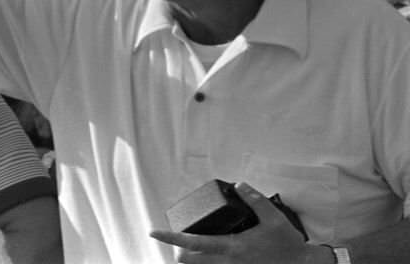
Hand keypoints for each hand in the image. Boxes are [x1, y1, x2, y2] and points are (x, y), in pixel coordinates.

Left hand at [150, 183, 331, 263]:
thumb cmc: (288, 245)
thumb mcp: (274, 218)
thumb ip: (255, 200)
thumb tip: (239, 184)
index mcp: (232, 247)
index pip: (193, 242)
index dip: (171, 237)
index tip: (153, 232)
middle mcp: (228, 262)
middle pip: (189, 261)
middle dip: (178, 252)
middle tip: (175, 241)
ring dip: (191, 259)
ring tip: (188, 248)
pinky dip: (205, 263)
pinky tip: (205, 256)